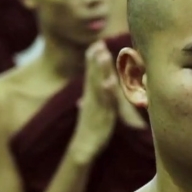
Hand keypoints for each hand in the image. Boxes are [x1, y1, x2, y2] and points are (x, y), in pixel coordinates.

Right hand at [72, 42, 117, 158]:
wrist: (83, 148)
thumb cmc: (89, 130)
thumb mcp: (90, 113)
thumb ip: (88, 102)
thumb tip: (81, 99)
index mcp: (90, 96)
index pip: (90, 75)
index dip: (93, 60)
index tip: (96, 44)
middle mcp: (92, 98)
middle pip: (93, 76)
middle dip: (96, 60)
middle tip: (98, 43)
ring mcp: (97, 106)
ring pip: (99, 84)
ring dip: (101, 70)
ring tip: (103, 54)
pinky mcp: (102, 116)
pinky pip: (106, 102)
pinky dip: (107, 91)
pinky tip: (110, 81)